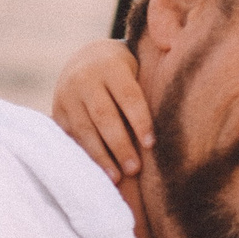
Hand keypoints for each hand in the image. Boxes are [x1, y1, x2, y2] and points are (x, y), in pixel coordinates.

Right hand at [50, 38, 153, 179]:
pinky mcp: (57, 111)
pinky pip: (71, 137)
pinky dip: (85, 156)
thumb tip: (180, 115)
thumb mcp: (137, 67)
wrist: (86, 59)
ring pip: (84, 129)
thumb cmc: (125, 72)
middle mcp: (85, 78)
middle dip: (119, 145)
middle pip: (104, 115)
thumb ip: (151, 86)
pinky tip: (99, 173)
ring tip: (117, 178)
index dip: (140, 121)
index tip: (151, 145)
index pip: (128, 96)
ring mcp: (68, 95)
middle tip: (135, 169)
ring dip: (101, 156)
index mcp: (111, 65)